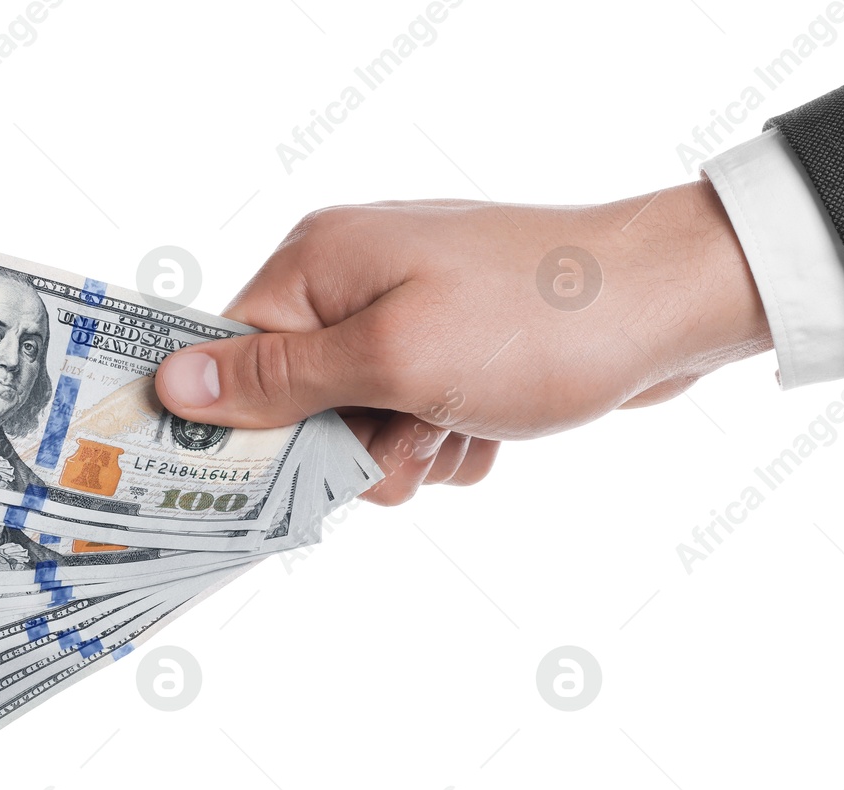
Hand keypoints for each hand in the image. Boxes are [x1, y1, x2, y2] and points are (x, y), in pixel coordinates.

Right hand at [154, 179, 770, 504]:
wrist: (669, 307)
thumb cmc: (535, 321)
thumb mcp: (395, 358)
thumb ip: (281, 378)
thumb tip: (174, 384)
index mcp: (320, 264)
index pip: (230, 355)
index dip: (246, 424)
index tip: (279, 471)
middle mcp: (355, 282)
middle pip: (297, 404)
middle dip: (354, 446)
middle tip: (411, 433)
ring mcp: (411, 315)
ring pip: (363, 428)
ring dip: (412, 450)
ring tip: (465, 421)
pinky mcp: (456, 350)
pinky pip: (419, 422)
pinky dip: (451, 439)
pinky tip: (490, 424)